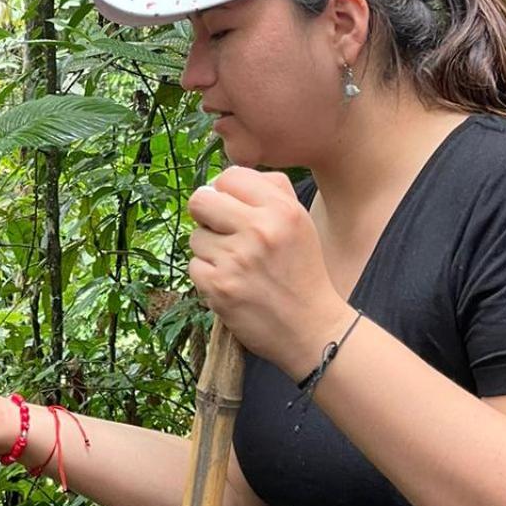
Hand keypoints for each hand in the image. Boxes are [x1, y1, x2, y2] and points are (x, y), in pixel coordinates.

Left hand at [188, 167, 351, 376]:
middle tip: (222, 231)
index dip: (225, 191)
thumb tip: (225, 179)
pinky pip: (194, 266)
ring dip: (209, 251)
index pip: (229, 177)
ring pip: (195, 237)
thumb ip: (271, 191)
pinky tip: (231, 284)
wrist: (312, 329)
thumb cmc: (302, 272)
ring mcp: (236, 259)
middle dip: (206, 216)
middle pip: (200, 201)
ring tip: (236, 265)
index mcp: (281, 210)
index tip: (231, 208)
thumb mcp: (300, 222)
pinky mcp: (219, 286)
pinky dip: (208, 276)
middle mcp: (259, 230)